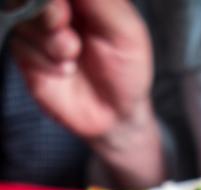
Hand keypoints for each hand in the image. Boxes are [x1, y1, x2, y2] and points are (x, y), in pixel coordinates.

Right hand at [12, 0, 153, 138]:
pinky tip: (65, 71)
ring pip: (21, 16)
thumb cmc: (126, 69)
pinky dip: (43, 59)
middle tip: (62, 20)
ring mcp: (39, 29)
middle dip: (47, 7)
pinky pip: (19, 46)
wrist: (116, 113)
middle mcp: (56, 7)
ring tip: (72, 53)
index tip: (66, 8)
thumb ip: (101, 1)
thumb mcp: (125, 30)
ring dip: (48, 37)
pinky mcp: (27, 55)